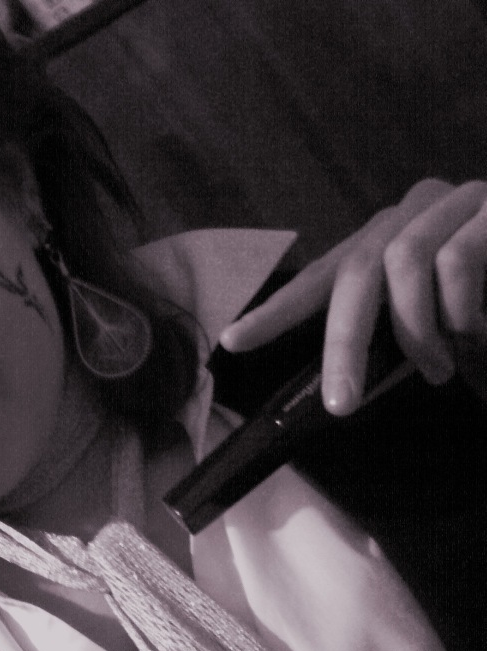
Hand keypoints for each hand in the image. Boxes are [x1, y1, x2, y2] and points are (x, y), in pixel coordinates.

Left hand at [219, 179, 486, 413]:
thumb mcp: (435, 334)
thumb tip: (340, 385)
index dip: (277, 312)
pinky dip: (465, 315)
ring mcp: (456, 201)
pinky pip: (457, 263)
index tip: (233, 341)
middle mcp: (413, 212)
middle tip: (343, 404)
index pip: (322, 276)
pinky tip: (481, 333)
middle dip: (343, 344)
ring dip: (419, 333)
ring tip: (440, 369)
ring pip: (405, 265)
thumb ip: (390, 345)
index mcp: (387, 243)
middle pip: (356, 273)